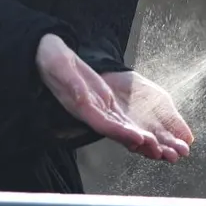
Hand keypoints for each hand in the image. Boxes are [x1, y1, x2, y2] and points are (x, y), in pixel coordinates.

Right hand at [35, 34, 164, 159]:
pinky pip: (120, 117)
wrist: (46, 55)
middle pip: (115, 129)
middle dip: (135, 140)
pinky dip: (134, 127)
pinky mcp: (102, 100)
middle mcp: (89, 111)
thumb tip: (82, 98)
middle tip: (158, 150)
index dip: (120, 132)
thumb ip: (71, 83)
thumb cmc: (50, 58)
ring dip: (138, 137)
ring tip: (159, 147)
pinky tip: (148, 134)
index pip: (102, 123)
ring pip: (120, 126)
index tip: (138, 138)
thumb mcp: (59, 65)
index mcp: (79, 105)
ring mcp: (97, 107)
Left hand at [101, 71, 193, 162]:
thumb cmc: (141, 92)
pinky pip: (121, 134)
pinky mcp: (112, 127)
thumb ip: (174, 120)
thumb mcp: (162, 103)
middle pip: (155, 148)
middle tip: (173, 155)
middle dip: (164, 152)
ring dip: (149, 148)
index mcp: (156, 131)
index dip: (176, 148)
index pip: (168, 143)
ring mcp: (128, 132)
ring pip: (139, 145)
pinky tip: (140, 137)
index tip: (185, 151)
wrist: (118, 78)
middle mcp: (142, 135)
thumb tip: (190, 139)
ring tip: (159, 150)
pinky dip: (131, 137)